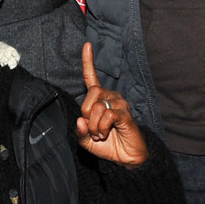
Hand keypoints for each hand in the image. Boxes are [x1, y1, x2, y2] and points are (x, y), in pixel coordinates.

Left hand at [75, 44, 147, 164]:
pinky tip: (107, 133)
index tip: (87, 45)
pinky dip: (101, 128)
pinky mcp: (125, 114)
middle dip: (86, 113)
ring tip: (100, 134)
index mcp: (100, 100)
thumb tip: (79, 120)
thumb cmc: (107, 146)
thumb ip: (79, 131)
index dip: (88, 62)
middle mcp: (111, 97)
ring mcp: (119, 104)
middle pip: (92, 93)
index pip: (92, 78)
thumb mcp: (86, 141)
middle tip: (91, 128)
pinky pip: (107, 115)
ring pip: (97, 106)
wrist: (125, 158)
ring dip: (93, 125)